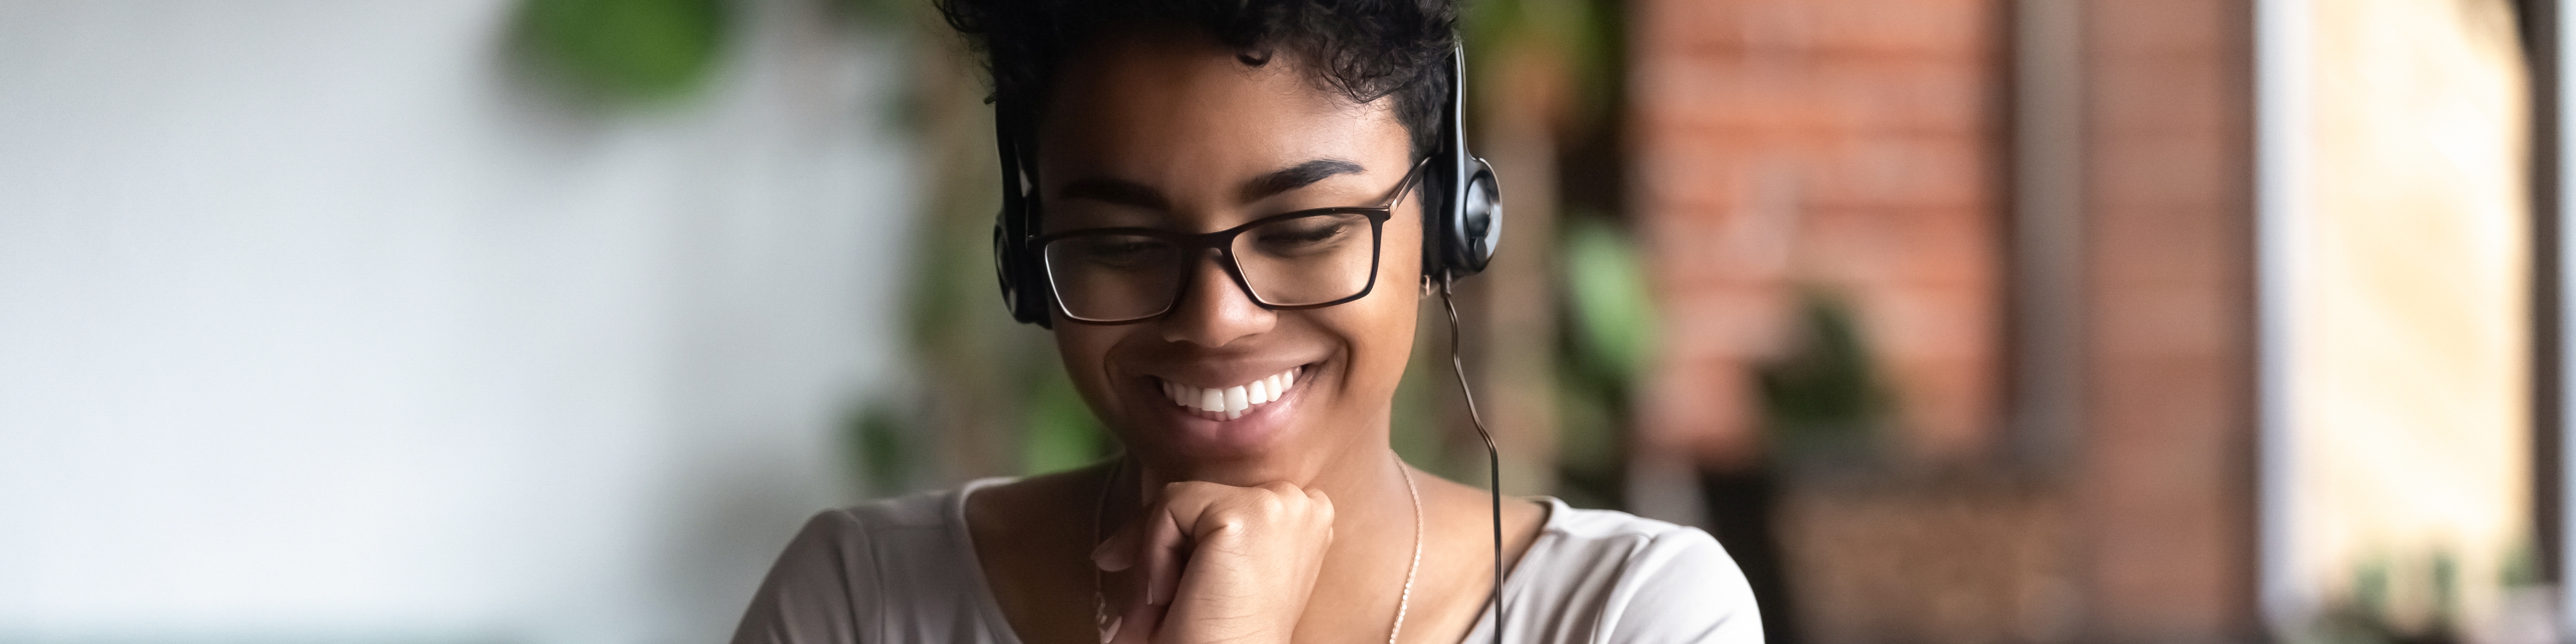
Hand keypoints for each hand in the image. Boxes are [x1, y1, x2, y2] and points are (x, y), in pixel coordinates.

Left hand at [1092, 481, 1335, 643]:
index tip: (1158, 583)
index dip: (1184, 539)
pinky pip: (1170, 508)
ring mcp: (1280, 505)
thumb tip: (1112, 550)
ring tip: (1164, 606)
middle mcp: (1302, 506)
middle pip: (1203, 498)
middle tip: (1151, 601)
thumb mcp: (1215, 579)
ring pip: (1182, 501)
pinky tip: (1170, 596)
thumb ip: (1195, 541)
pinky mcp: (1249, 513)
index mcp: (1305, 522)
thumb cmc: (1221, 641)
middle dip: (1163, 545)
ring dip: (1157, 556)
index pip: (1224, 503)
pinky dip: (1153, 555)